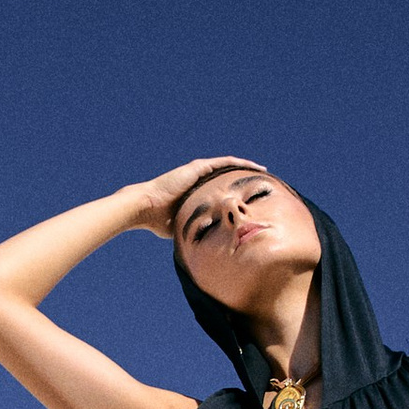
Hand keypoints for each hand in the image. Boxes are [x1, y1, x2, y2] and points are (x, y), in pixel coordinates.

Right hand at [127, 157, 255, 240]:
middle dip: (242, 177)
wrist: (146, 207)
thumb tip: (204, 246)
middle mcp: (197, 178)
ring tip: (262, 170)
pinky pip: (224, 162)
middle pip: (225, 175)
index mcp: (195, 191)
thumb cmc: (159, 221)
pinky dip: (239, 163)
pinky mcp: (197, 167)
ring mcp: (197, 170)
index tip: (247, 197)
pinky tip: (253, 165)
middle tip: (260, 182)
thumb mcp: (183, 225)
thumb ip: (194, 229)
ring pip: (227, 166)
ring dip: (244, 167)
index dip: (233, 191)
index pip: (219, 189)